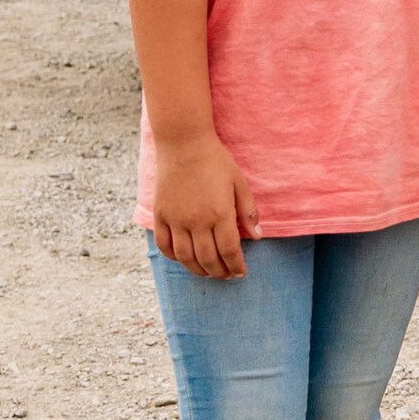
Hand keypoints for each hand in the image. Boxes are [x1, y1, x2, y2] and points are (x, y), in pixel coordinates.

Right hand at [148, 134, 258, 280]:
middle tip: (226, 275)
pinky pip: (164, 245)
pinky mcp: (160, 215)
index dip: (236, 266)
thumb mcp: (239, 183)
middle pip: (208, 259)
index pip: (230, 251)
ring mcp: (176, 219)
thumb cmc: (216, 162)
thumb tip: (257, 237)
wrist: (184, 144)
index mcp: (220, 214)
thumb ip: (248, 211)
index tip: (241, 272)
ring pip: (186, 257)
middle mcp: (197, 221)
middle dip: (219, 272)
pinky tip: (184, 258)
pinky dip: (174, 257)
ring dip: (198, 270)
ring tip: (208, 272)